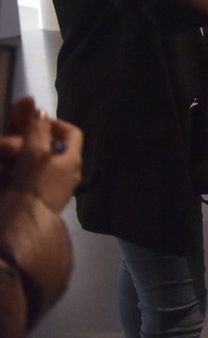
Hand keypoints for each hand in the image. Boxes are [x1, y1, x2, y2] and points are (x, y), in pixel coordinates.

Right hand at [1, 98, 82, 212]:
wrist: (21, 226)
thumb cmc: (33, 185)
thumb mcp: (36, 152)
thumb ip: (37, 130)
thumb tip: (40, 111)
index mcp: (71, 160)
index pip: (71, 134)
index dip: (54, 124)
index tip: (34, 122)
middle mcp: (61, 172)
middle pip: (42, 146)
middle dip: (20, 140)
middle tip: (5, 144)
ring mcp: (43, 185)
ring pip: (24, 161)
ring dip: (11, 152)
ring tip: (2, 152)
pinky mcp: (26, 196)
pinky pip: (16, 176)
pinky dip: (7, 170)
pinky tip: (2, 169)